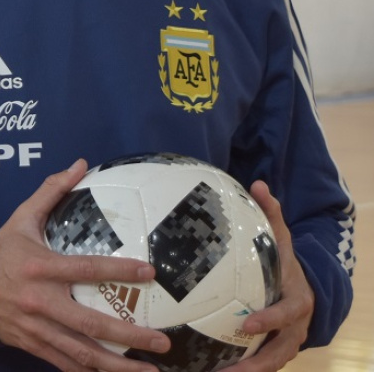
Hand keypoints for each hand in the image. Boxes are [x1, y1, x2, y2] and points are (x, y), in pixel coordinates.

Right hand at [0, 159, 169, 371]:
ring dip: (118, 367)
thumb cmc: (0, 253)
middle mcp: (42, 301)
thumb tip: (79, 164)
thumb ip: (50, 192)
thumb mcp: (21, 219)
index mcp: (41, 267)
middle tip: (162, 340)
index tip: (149, 272)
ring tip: (150, 370)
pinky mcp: (36, 346)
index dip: (118, 270)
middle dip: (130, 335)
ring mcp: (39, 329)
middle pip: (92, 323)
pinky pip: (68, 365)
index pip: (85, 269)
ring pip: (84, 353)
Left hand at [227, 181, 314, 371]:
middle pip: (279, 352)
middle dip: (255, 364)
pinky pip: (259, 366)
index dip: (268, 320)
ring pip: (269, 365)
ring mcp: (286, 343)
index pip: (284, 314)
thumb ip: (270, 212)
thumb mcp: (281, 238)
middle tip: (228, 371)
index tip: (245, 323)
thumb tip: (258, 182)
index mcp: (295, 300)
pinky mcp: (274, 352)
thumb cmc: (284, 261)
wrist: (307, 289)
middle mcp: (294, 328)